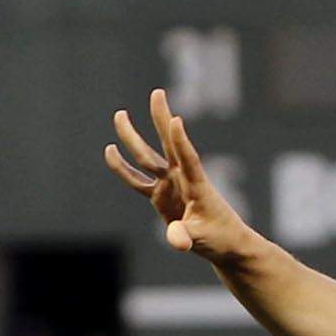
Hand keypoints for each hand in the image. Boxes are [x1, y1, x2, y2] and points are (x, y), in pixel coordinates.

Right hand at [104, 89, 244, 261]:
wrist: (224, 243)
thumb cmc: (220, 238)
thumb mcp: (202, 239)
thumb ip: (185, 237)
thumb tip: (175, 240)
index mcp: (197, 185)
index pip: (188, 159)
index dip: (181, 141)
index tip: (176, 119)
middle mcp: (183, 178)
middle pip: (169, 144)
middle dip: (162, 119)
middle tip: (157, 93)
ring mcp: (170, 184)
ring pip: (148, 156)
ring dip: (133, 137)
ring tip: (120, 114)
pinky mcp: (160, 195)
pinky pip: (137, 179)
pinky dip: (124, 167)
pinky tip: (110, 150)